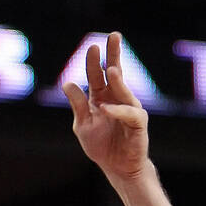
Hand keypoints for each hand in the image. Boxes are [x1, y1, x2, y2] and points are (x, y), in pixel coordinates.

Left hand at [63, 32, 151, 191]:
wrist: (117, 168)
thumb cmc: (102, 147)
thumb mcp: (83, 125)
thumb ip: (78, 105)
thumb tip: (67, 83)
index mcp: (102, 97)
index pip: (97, 75)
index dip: (94, 61)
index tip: (93, 46)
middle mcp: (117, 99)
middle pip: (116, 73)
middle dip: (115, 54)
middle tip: (114, 36)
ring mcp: (129, 110)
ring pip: (124, 91)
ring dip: (117, 81)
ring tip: (110, 69)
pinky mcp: (138, 124)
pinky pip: (128, 114)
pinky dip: (117, 111)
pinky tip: (106, 108)